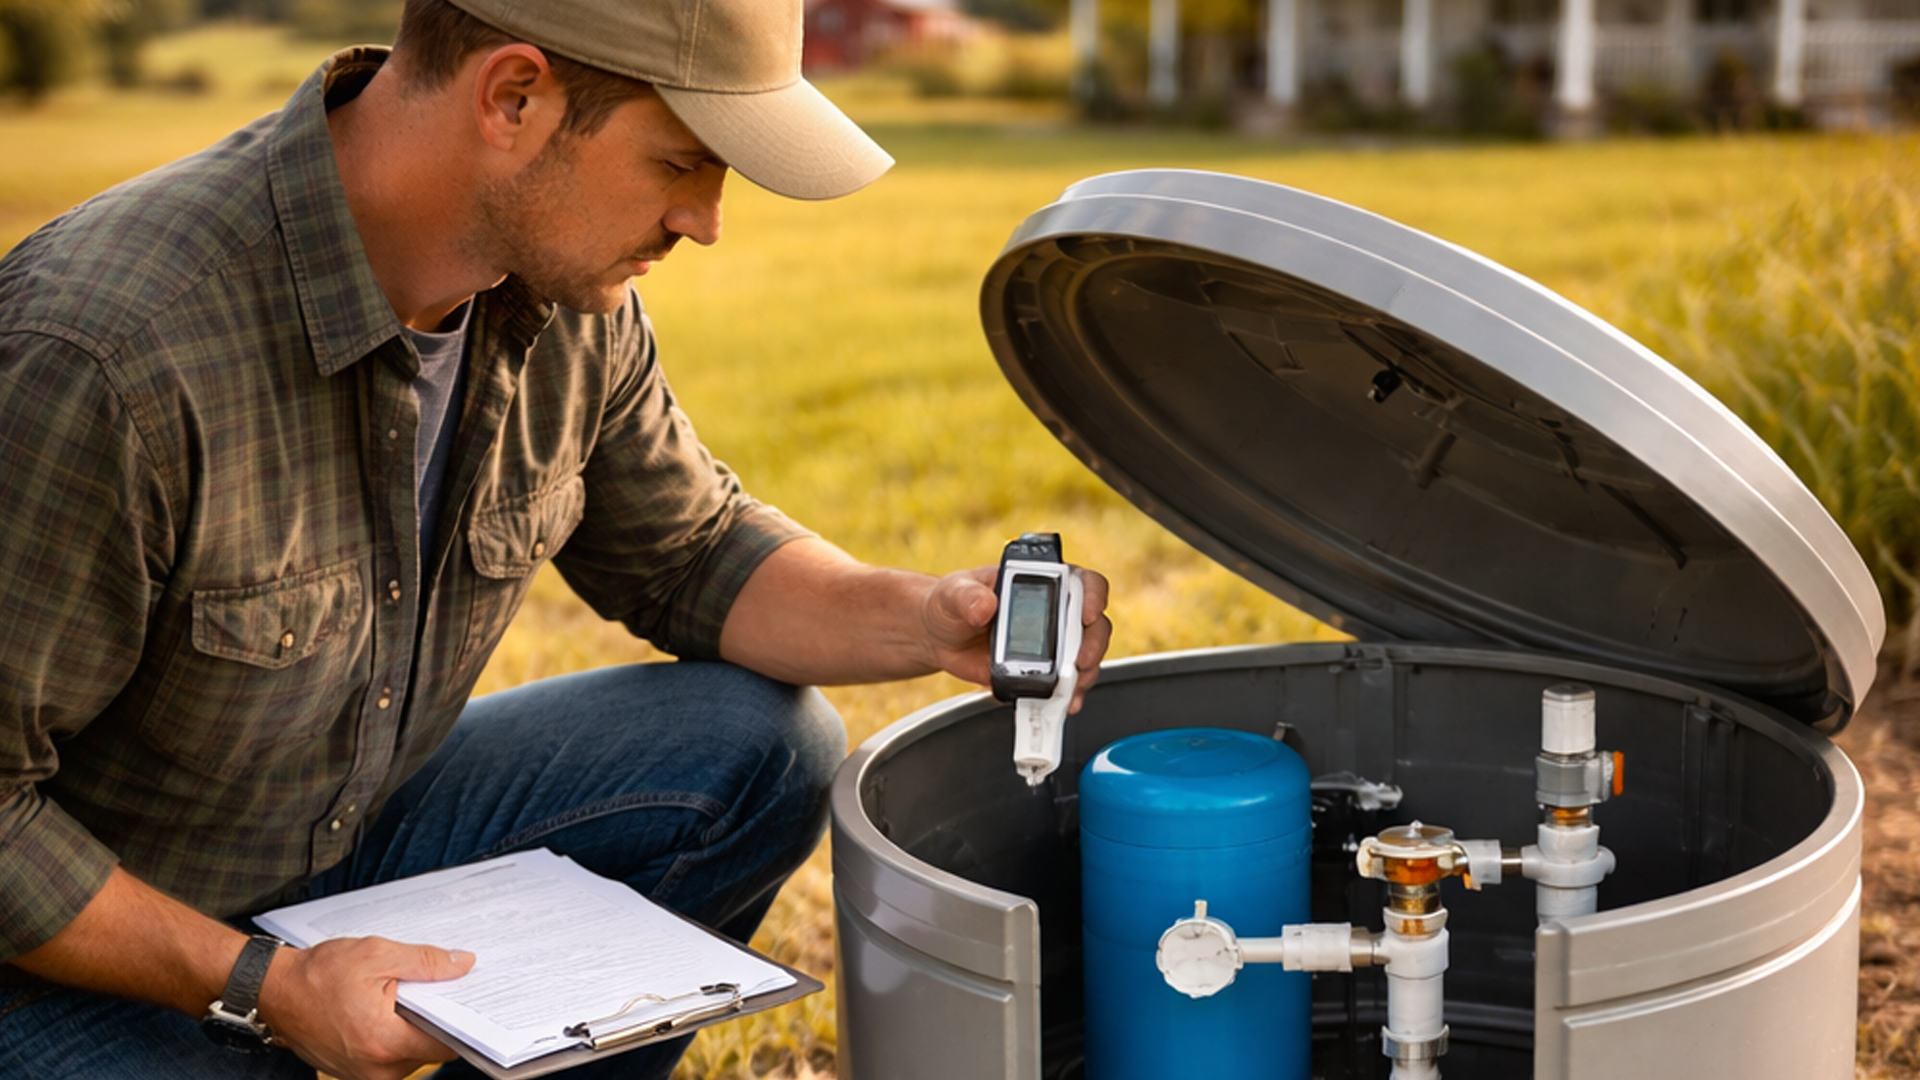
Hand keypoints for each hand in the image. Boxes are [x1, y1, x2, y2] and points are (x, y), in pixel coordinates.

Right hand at [257, 936, 474, 1079]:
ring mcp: (366, 1076)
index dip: (463, 1019)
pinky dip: (398, 1035)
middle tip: (442, 987)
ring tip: (409, 995)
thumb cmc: (318, 975)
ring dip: (417, 1027)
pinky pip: (393, 1057)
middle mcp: (378, 1069)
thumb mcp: (376, 955)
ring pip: (413, 1054)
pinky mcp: (358, 1074)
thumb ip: (425, 962)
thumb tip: (464, 965)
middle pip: (432, 1049)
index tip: (475, 998)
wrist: (274, 993)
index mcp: (385, 1042)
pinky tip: (393, 1009)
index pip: (447, 1043)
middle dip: (438, 1018)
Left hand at [921, 564, 1112, 712]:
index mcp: (1040, 583)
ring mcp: (1052, 645)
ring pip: (1085, 660)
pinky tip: (1058, 705)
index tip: (1087, 614)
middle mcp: (1055, 612)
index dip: (1094, 596)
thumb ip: (967, 596)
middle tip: (1078, 662)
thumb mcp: (954, 593)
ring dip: (1083, 676)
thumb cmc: (950, 604)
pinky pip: (1064, 686)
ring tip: (1068, 689)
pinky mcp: (1042, 672)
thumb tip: (984, 606)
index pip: (1082, 582)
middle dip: (1092, 646)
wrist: (938, 638)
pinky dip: (1065, 698)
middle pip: (1094, 626)